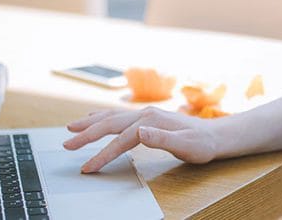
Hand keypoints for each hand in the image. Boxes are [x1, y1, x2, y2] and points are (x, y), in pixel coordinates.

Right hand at [63, 106, 217, 171]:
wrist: (214, 136)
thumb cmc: (201, 144)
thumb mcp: (185, 145)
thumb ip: (162, 139)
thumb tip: (139, 132)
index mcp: (151, 120)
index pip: (121, 139)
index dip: (103, 154)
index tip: (88, 168)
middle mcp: (145, 114)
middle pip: (110, 123)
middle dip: (86, 135)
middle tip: (67, 145)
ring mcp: (145, 114)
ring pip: (111, 117)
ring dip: (90, 123)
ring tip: (71, 128)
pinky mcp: (146, 117)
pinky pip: (118, 117)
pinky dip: (102, 118)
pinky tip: (94, 119)